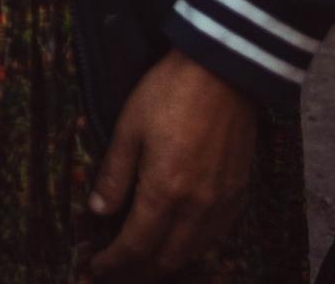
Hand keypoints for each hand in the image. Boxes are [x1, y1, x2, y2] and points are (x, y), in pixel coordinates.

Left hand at [89, 53, 257, 280]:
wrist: (222, 70)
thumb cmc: (169, 93)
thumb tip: (97, 211)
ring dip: (166, 265)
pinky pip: (216, 236)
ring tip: (142, 265)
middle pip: (166, 259)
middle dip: (137, 273)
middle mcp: (197, 206)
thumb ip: (114, 175)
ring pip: (193, 252)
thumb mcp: (128, 127)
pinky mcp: (239, 192)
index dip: (113, 262)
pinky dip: (194, 249)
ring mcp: (222, 201)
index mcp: (165, 191)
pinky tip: (179, 243)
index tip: (95, 267)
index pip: (135, 245)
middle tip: (115, 272)